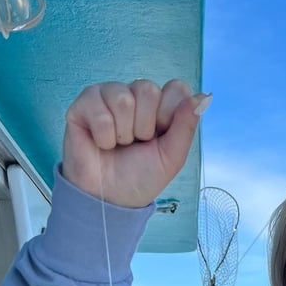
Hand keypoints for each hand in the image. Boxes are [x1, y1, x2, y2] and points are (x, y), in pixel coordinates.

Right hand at [62, 79, 210, 206]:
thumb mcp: (172, 157)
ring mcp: (108, 96)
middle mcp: (134, 95)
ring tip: (119, 145)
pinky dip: (104, 136)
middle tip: (137, 143)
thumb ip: (186, 126)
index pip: (176, 88)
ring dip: (123, 132)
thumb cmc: (141, 177)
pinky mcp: (84, 104)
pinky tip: (102, 144)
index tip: (161, 137)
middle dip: (145, 126)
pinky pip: (99, 110)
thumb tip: (202, 97)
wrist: (112, 198)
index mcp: (159, 105)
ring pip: (122, 98)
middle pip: (147, 89)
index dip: (170, 114)